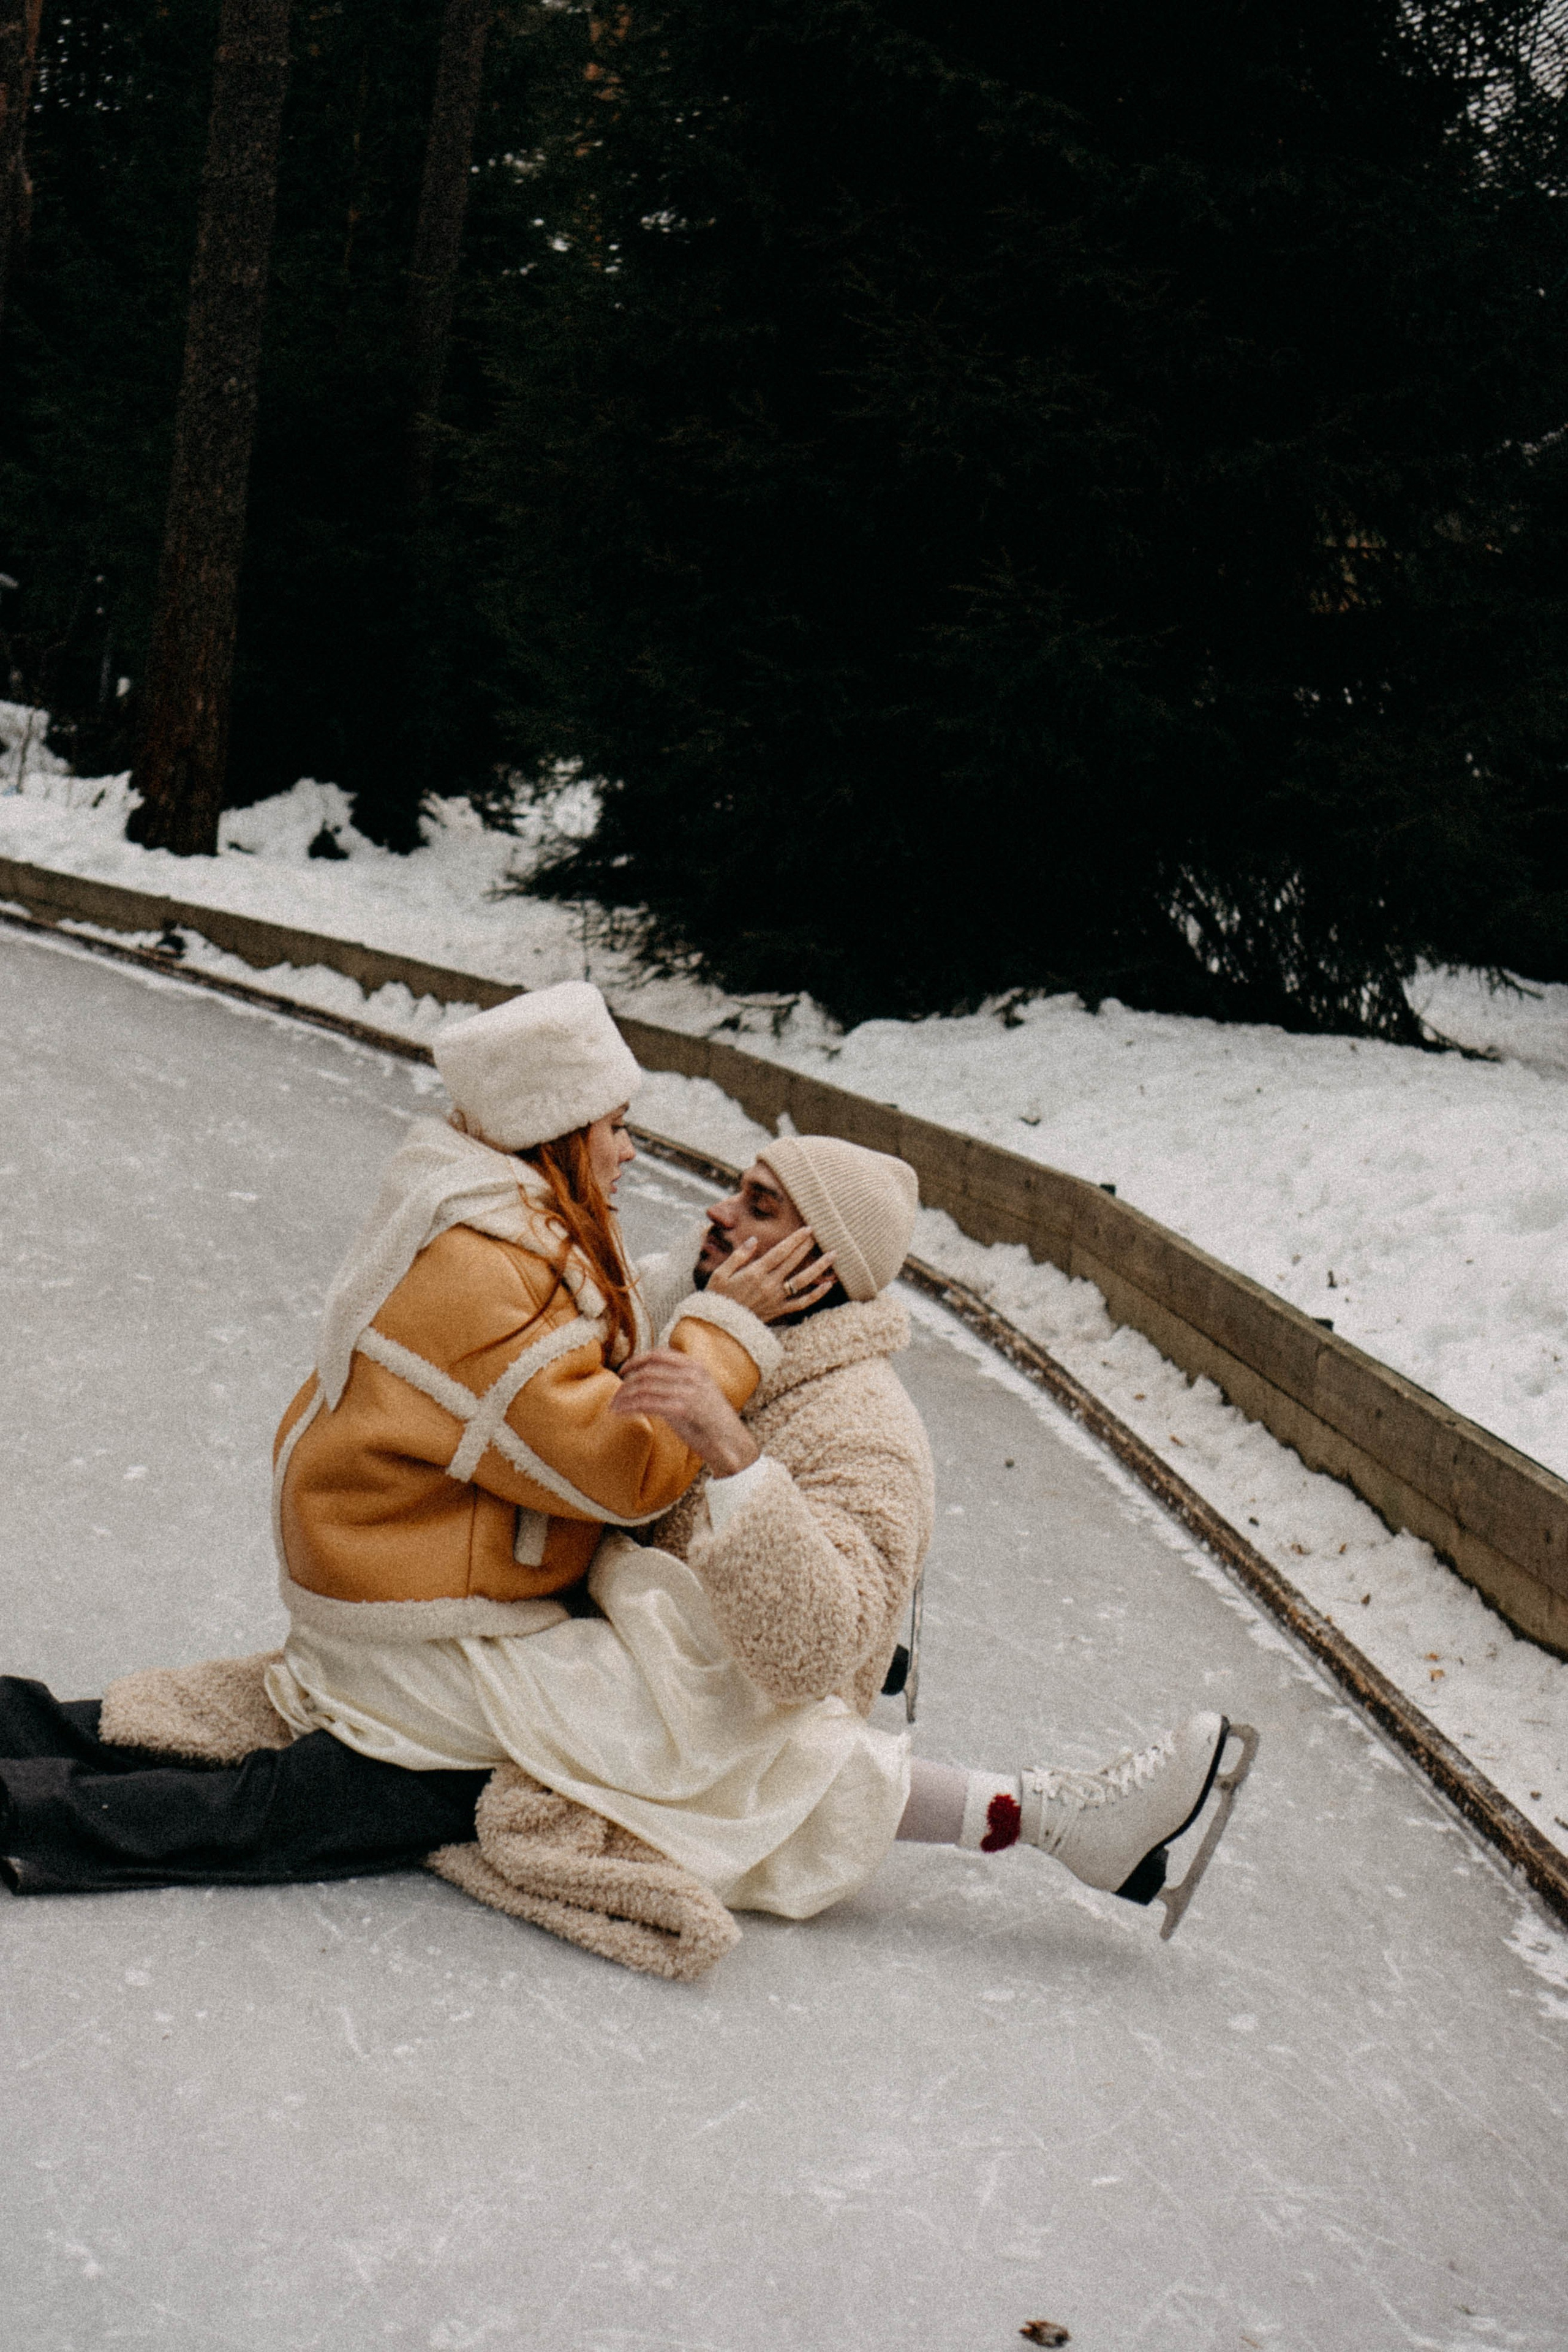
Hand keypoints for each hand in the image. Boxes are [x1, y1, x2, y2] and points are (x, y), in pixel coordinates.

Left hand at [611, 1349, 761, 1476]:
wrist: (731, 1443)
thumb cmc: (714, 1422)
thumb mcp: (701, 1392)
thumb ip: (681, 1382)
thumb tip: (651, 1380)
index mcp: (696, 1367)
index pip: (660, 1354)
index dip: (638, 1359)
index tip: (624, 1370)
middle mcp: (692, 1375)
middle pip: (648, 1371)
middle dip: (626, 1382)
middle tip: (615, 1395)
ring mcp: (687, 1391)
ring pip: (643, 1386)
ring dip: (623, 1396)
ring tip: (614, 1406)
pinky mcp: (681, 1409)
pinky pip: (646, 1403)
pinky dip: (629, 1407)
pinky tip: (620, 1412)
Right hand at [706, 1226, 835, 1323]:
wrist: (719, 1327)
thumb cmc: (717, 1298)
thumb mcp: (720, 1274)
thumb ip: (738, 1256)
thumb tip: (753, 1240)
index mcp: (755, 1273)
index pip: (780, 1252)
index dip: (795, 1239)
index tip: (807, 1229)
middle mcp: (769, 1284)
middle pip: (793, 1262)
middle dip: (807, 1246)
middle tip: (819, 1235)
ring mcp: (776, 1299)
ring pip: (803, 1280)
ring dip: (819, 1267)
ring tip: (833, 1255)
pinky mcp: (779, 1311)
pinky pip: (802, 1303)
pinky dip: (816, 1295)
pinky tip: (828, 1284)